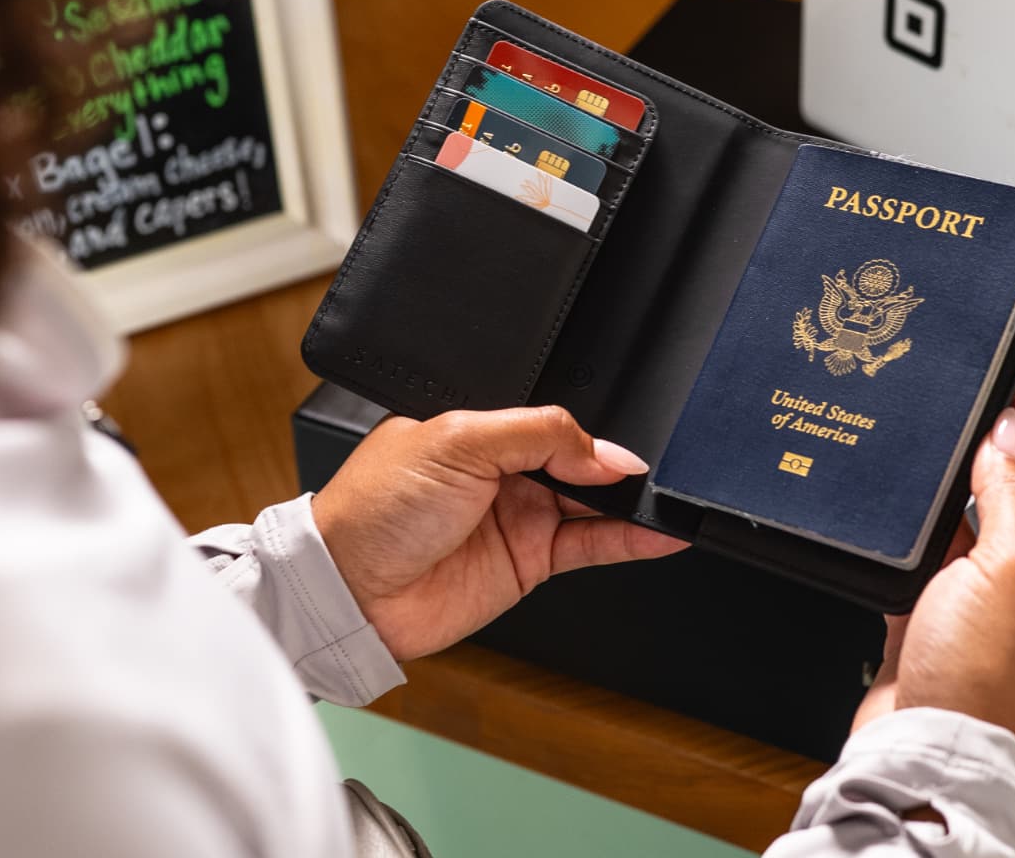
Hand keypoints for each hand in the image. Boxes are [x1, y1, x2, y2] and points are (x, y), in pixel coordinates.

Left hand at [311, 406, 686, 659]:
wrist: (350, 593)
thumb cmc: (374, 509)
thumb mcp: (455, 442)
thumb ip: (535, 434)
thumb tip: (601, 452)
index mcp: (480, 429)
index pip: (554, 421)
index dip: (589, 432)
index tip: (617, 447)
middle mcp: (502, 471)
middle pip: (580, 461)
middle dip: (615, 466)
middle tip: (641, 474)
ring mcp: (518, 517)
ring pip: (593, 504)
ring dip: (631, 503)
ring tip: (665, 501)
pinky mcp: (529, 563)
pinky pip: (591, 546)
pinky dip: (630, 541)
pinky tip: (660, 533)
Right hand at [853, 363, 1014, 755]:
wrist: (930, 754)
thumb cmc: (987, 685)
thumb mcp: (1011, 568)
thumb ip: (1012, 495)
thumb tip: (1006, 436)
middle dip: (998, 436)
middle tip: (969, 390)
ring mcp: (988, 599)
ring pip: (976, 514)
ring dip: (957, 477)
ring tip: (934, 435)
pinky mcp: (940, 616)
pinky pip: (933, 552)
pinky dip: (919, 523)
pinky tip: (902, 501)